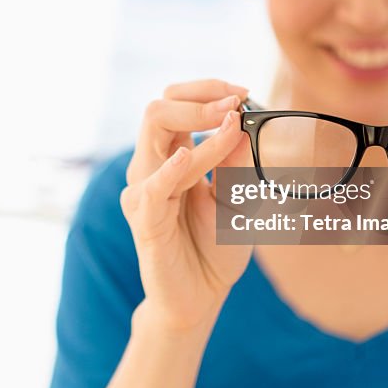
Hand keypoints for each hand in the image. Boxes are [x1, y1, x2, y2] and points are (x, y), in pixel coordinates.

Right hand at [121, 79, 253, 332]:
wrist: (202, 297)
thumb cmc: (214, 245)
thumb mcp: (238, 197)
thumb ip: (237, 164)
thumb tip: (243, 123)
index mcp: (171, 156)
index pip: (174, 103)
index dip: (206, 91)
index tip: (243, 93)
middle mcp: (151, 168)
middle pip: (157, 111)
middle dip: (198, 99)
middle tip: (236, 101)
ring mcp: (144, 194)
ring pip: (159, 142)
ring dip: (198, 128)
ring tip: (233, 125)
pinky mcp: (145, 223)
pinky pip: (150, 191)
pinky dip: (169, 171)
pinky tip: (187, 158)